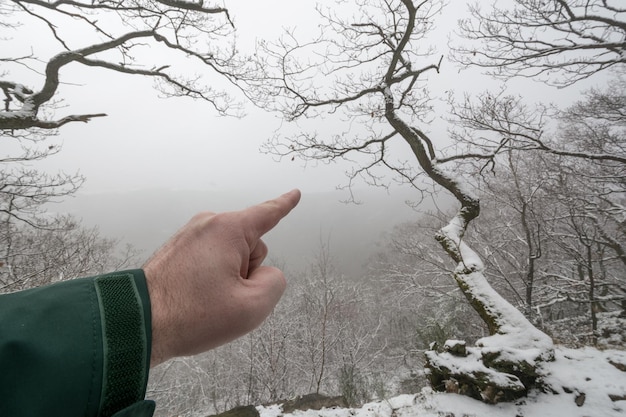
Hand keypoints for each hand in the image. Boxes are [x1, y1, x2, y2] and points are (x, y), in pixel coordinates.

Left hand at [143, 189, 300, 366]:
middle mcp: (207, 224)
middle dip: (247, 273)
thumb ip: (274, 282)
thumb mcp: (252, 306)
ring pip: (230, 257)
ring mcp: (189, 236)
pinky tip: (195, 298)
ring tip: (204, 301)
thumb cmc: (193, 314)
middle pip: (250, 247)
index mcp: (227, 229)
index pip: (267, 214)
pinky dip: (210, 280)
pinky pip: (210, 262)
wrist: (137, 322)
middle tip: (223, 298)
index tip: (295, 193)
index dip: (285, 205)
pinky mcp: (177, 250)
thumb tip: (263, 275)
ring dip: (228, 279)